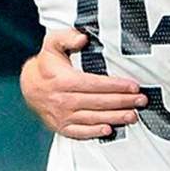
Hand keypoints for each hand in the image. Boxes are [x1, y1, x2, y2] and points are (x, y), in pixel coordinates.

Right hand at [19, 29, 148, 139]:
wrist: (28, 85)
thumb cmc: (47, 63)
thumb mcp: (52, 44)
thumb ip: (67, 37)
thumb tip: (83, 38)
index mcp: (64, 81)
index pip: (95, 84)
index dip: (116, 86)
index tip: (133, 86)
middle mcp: (63, 100)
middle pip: (98, 102)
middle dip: (122, 101)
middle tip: (141, 101)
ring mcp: (61, 116)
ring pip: (92, 118)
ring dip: (115, 117)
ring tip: (133, 116)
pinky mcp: (61, 127)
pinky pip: (79, 132)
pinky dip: (94, 133)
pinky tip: (109, 130)